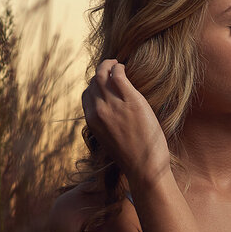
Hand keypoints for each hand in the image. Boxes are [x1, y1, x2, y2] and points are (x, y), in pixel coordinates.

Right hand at [82, 59, 170, 188]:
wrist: (145, 167)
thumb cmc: (132, 158)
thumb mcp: (110, 141)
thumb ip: (105, 126)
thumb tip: (110, 117)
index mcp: (92, 122)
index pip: (86, 95)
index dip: (94, 86)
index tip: (104, 83)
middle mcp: (99, 111)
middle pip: (93, 83)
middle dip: (100, 73)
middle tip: (110, 68)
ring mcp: (114, 105)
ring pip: (102, 75)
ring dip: (108, 65)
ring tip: (116, 64)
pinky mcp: (130, 100)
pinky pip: (118, 75)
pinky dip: (118, 67)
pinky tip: (123, 67)